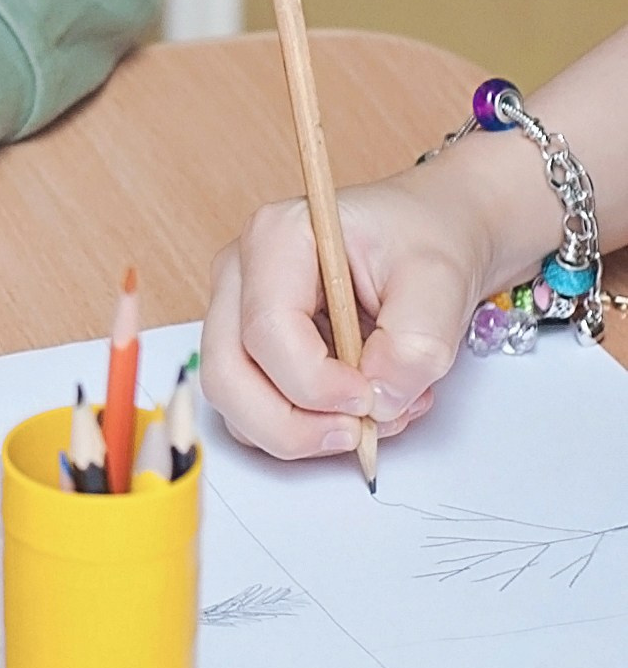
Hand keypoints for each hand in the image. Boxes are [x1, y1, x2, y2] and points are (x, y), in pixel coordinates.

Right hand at [203, 172, 490, 460]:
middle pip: (227, 375)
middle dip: (292, 426)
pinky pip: (255, 408)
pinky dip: (303, 428)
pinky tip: (357, 408)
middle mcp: (241, 274)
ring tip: (374, 413)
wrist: (430, 234)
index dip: (317, 384)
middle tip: (357, 433)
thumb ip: (414, 345)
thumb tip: (378, 402)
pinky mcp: (251, 346)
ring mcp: (237, 311)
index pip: (267, 332)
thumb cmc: (425, 241)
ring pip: (233, 401)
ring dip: (300, 431)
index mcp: (276, 238)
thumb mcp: (440, 283)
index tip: (371, 398)